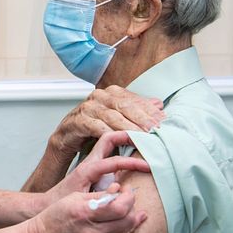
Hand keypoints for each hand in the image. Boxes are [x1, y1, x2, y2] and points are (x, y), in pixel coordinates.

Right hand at [28, 183, 146, 232]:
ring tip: (123, 207)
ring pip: (127, 230)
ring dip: (129, 216)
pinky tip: (120, 221)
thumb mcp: (74, 198)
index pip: (119, 207)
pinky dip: (122, 228)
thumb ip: (99, 194)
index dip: (128, 196)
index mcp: (84, 214)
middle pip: (128, 220)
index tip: (125, 189)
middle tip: (126, 197)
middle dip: (131, 205)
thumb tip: (118, 189)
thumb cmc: (55, 216)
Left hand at [46, 131, 148, 201]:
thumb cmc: (62, 201)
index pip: (114, 160)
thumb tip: (119, 190)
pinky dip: (122, 148)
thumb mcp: (82, 200)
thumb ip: (101, 196)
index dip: (132, 163)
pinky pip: (110, 152)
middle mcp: (91, 161)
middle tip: (145, 137)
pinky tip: (134, 152)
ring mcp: (93, 162)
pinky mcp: (94, 168)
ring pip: (110, 142)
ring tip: (143, 139)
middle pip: (109, 139)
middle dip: (127, 135)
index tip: (148, 166)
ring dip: (125, 138)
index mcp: (88, 168)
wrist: (47, 203)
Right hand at [48, 86, 163, 159]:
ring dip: (128, 127)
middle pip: (125, 106)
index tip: (164, 122)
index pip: (135, 100)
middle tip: (155, 129)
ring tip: (141, 136)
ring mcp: (88, 107)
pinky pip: (96, 127)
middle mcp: (99, 96)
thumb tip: (159, 104)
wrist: (68, 136)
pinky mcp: (78, 120)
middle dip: (142, 118)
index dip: (150, 111)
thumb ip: (136, 110)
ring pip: (112, 116)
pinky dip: (108, 133)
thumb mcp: (118, 118)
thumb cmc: (94, 126)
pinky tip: (119, 139)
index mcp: (111, 92)